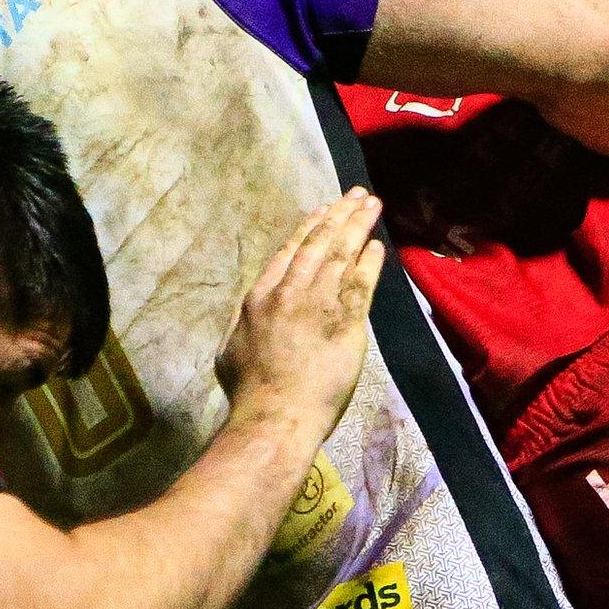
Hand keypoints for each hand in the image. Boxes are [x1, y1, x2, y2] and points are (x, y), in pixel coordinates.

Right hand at [217, 189, 384, 431]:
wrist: (276, 414)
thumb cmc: (250, 391)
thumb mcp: (230, 349)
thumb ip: (244, 323)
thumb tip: (250, 312)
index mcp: (259, 296)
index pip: (289, 251)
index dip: (308, 228)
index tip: (322, 210)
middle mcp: (290, 290)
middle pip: (319, 243)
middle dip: (340, 214)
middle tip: (356, 193)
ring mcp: (320, 303)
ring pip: (342, 254)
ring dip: (359, 226)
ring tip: (372, 205)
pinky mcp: (348, 320)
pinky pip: (362, 282)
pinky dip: (370, 261)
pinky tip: (377, 245)